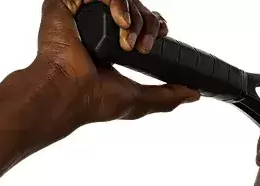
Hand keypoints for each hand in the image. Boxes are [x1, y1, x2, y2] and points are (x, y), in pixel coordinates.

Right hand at [35, 0, 201, 124]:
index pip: (140, 19)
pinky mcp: (66, 2)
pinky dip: (117, 1)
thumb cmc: (93, 101)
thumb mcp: (138, 99)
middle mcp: (96, 25)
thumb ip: (167, 96)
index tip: (161, 36)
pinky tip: (120, 22)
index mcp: (110, 43)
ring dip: (134, 14)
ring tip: (128, 40)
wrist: (67, 93)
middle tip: (142, 47)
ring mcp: (81, 12)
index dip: (154, 23)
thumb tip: (193, 93)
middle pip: (135, 6)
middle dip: (148, 23)